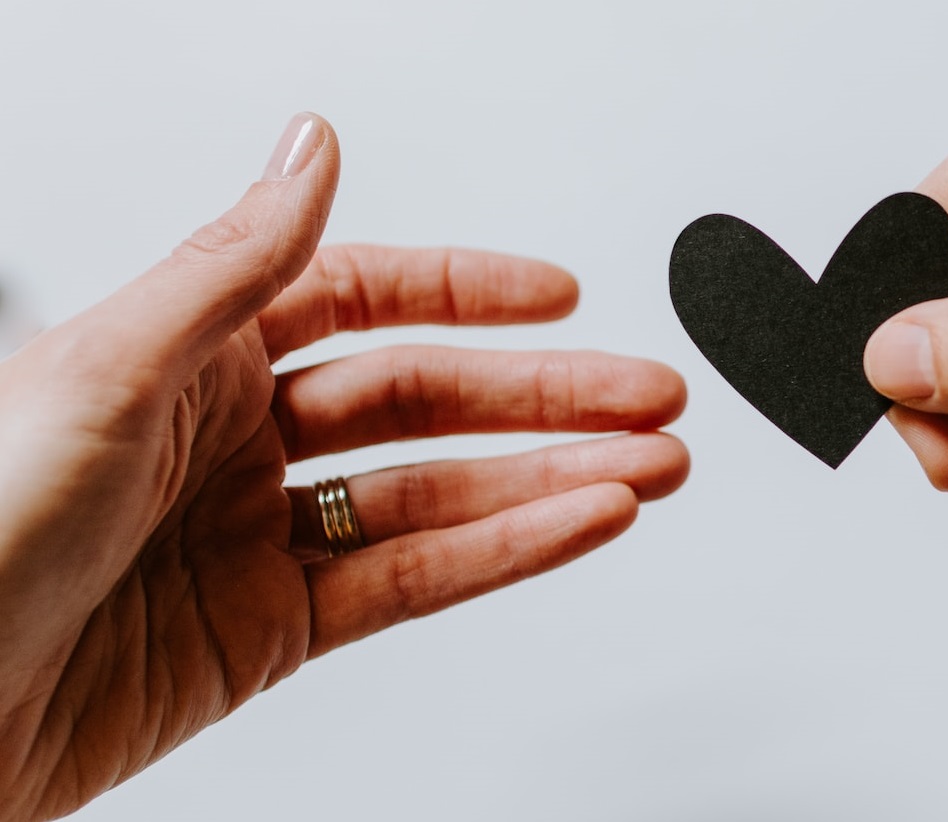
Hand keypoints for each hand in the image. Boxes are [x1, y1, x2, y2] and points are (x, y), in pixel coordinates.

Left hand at [0, 114, 688, 819]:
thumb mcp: (104, 371)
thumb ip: (233, 265)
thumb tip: (312, 148)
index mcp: (183, 355)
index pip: (356, 299)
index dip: (465, 292)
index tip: (559, 295)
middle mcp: (230, 441)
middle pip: (423, 399)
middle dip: (547, 394)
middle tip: (648, 393)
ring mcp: (258, 538)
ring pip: (439, 494)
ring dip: (553, 477)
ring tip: (651, 465)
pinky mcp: (273, 632)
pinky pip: (414, 581)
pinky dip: (507, 552)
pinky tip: (578, 523)